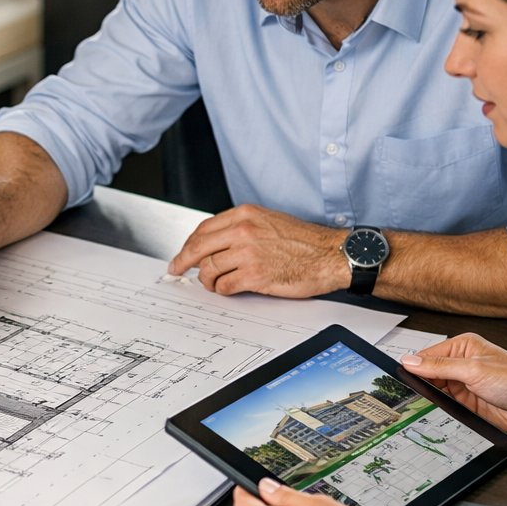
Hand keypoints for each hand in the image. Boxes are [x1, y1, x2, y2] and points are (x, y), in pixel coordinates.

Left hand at [167, 204, 348, 297]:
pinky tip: (228, 289)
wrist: (330, 255)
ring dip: (207, 279)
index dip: (188, 244)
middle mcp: (243, 232)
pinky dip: (223, 290)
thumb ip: (241, 228)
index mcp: (245, 215)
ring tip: (213, 283)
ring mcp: (247, 253)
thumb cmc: (304, 241)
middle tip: (176, 269)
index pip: (203, 229)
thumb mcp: (268, 221)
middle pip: (199, 247)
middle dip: (183, 261)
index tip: (182, 253)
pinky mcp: (255, 276)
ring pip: (209, 269)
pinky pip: (225, 286)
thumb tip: (215, 243)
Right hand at [400, 334, 506, 438]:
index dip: (414, 366)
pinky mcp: (468, 404)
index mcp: (464, 346)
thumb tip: (411, 361)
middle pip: (429, 373)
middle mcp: (463, 364)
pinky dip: (438, 409)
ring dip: (430, 397)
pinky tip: (434, 411)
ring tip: (422, 403)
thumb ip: (440, 366)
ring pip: (435, 391)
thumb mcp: (475, 369)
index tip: (401, 377)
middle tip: (409, 393)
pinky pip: (445, 406)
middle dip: (421, 383)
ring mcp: (465, 385)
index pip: (428, 355)